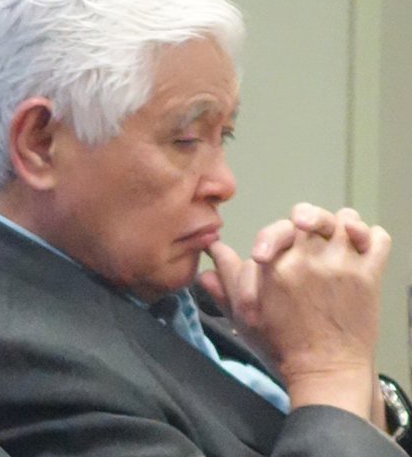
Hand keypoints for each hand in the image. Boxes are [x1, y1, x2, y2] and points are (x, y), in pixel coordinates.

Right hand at [198, 204, 389, 419]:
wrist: (326, 373)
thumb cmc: (282, 348)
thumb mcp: (243, 316)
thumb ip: (226, 282)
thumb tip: (212, 251)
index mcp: (274, 269)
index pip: (273, 231)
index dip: (269, 239)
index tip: (266, 253)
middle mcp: (307, 261)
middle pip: (307, 217)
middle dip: (304, 221)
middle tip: (303, 229)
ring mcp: (341, 266)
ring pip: (343, 221)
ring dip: (338, 225)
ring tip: (333, 235)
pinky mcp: (368, 276)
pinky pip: (377, 238)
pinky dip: (370, 235)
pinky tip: (358, 242)